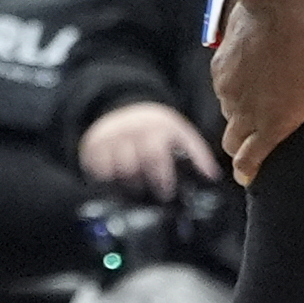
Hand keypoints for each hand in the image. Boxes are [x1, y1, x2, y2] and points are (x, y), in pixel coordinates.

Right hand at [79, 100, 220, 198]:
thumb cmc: (158, 127)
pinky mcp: (92, 146)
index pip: (155, 156)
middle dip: (142, 185)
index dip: (161, 178)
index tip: (166, 194)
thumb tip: (211, 177)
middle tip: (150, 197)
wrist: (125, 106)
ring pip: (113, 171)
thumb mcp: (181, 133)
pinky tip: (115, 185)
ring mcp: (109, 139)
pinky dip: (105, 181)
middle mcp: (130, 132)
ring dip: (124, 186)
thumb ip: (197, 154)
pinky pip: (96, 171)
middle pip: (132, 167)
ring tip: (134, 192)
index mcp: (155, 129)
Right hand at [211, 0, 303, 184]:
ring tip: (263, 98)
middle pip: (233, 142)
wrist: (278, 0)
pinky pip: (224, 86)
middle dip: (243, 145)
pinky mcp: (220, 66)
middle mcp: (245, 111)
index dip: (247, 172)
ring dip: (242, 112)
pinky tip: (254, 73)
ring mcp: (228, 89)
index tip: (248, 176)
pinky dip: (235, 86)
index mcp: (274, 123)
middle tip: (258, 140)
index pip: (247, 161)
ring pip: (229, 112)